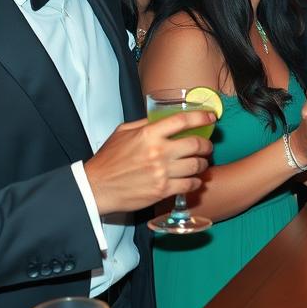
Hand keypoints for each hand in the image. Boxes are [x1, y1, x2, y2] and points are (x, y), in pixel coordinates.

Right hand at [84, 113, 213, 214]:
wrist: (95, 187)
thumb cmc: (108, 160)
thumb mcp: (123, 133)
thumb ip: (145, 124)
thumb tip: (163, 118)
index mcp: (149, 134)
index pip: (183, 121)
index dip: (201, 117)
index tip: (211, 117)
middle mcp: (158, 152)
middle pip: (196, 144)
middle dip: (207, 145)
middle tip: (207, 147)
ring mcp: (162, 172)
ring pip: (196, 166)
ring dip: (203, 164)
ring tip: (201, 163)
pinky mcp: (162, 190)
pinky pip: (189, 185)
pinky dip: (196, 182)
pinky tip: (194, 180)